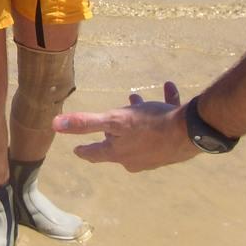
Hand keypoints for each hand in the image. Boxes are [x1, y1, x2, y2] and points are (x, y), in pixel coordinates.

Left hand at [53, 82, 196, 171]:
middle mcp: (136, 157)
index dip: (84, 150)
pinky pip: (165, 122)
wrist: (191, 132)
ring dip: (138, 115)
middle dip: (112, 130)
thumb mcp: (114, 121)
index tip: (76, 151)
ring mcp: (156, 152)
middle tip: (108, 122)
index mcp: (119, 153)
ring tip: (137, 99)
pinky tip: (169, 88)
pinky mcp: (173, 143)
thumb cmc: (150, 125)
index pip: (95, 153)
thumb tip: (55, 125)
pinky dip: (164, 106)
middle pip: (119, 144)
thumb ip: (85, 123)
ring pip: (142, 131)